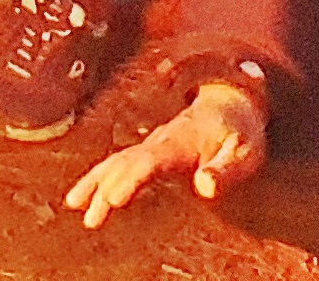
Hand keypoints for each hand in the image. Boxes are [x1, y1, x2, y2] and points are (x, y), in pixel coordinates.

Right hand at [65, 78, 265, 224]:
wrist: (229, 103)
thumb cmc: (239, 132)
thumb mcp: (244, 151)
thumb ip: (226, 170)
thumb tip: (205, 189)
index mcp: (180, 142)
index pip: (150, 161)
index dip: (132, 179)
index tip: (114, 197)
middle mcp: (159, 141)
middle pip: (125, 162)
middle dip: (106, 187)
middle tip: (91, 215)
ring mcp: (151, 144)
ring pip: (116, 161)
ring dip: (95, 182)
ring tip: (74, 204)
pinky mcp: (149, 151)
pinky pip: (118, 162)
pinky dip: (99, 176)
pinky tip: (86, 194)